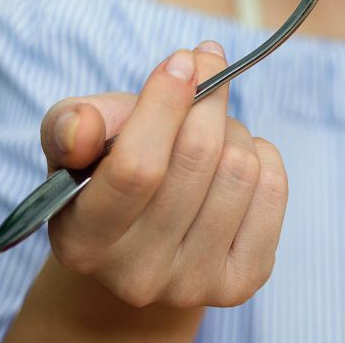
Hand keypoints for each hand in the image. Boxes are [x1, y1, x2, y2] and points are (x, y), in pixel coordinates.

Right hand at [38, 42, 288, 308]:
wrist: (142, 245)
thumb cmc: (109, 176)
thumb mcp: (76, 145)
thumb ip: (72, 125)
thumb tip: (85, 126)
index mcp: (84, 240)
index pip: (136, 167)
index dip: (166, 104)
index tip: (183, 61)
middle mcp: (137, 274)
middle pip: (199, 157)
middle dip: (208, 100)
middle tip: (205, 76)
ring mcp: (192, 284)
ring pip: (240, 168)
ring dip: (233, 130)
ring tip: (212, 132)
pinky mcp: (240, 282)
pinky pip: (273, 189)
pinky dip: (262, 156)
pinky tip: (236, 160)